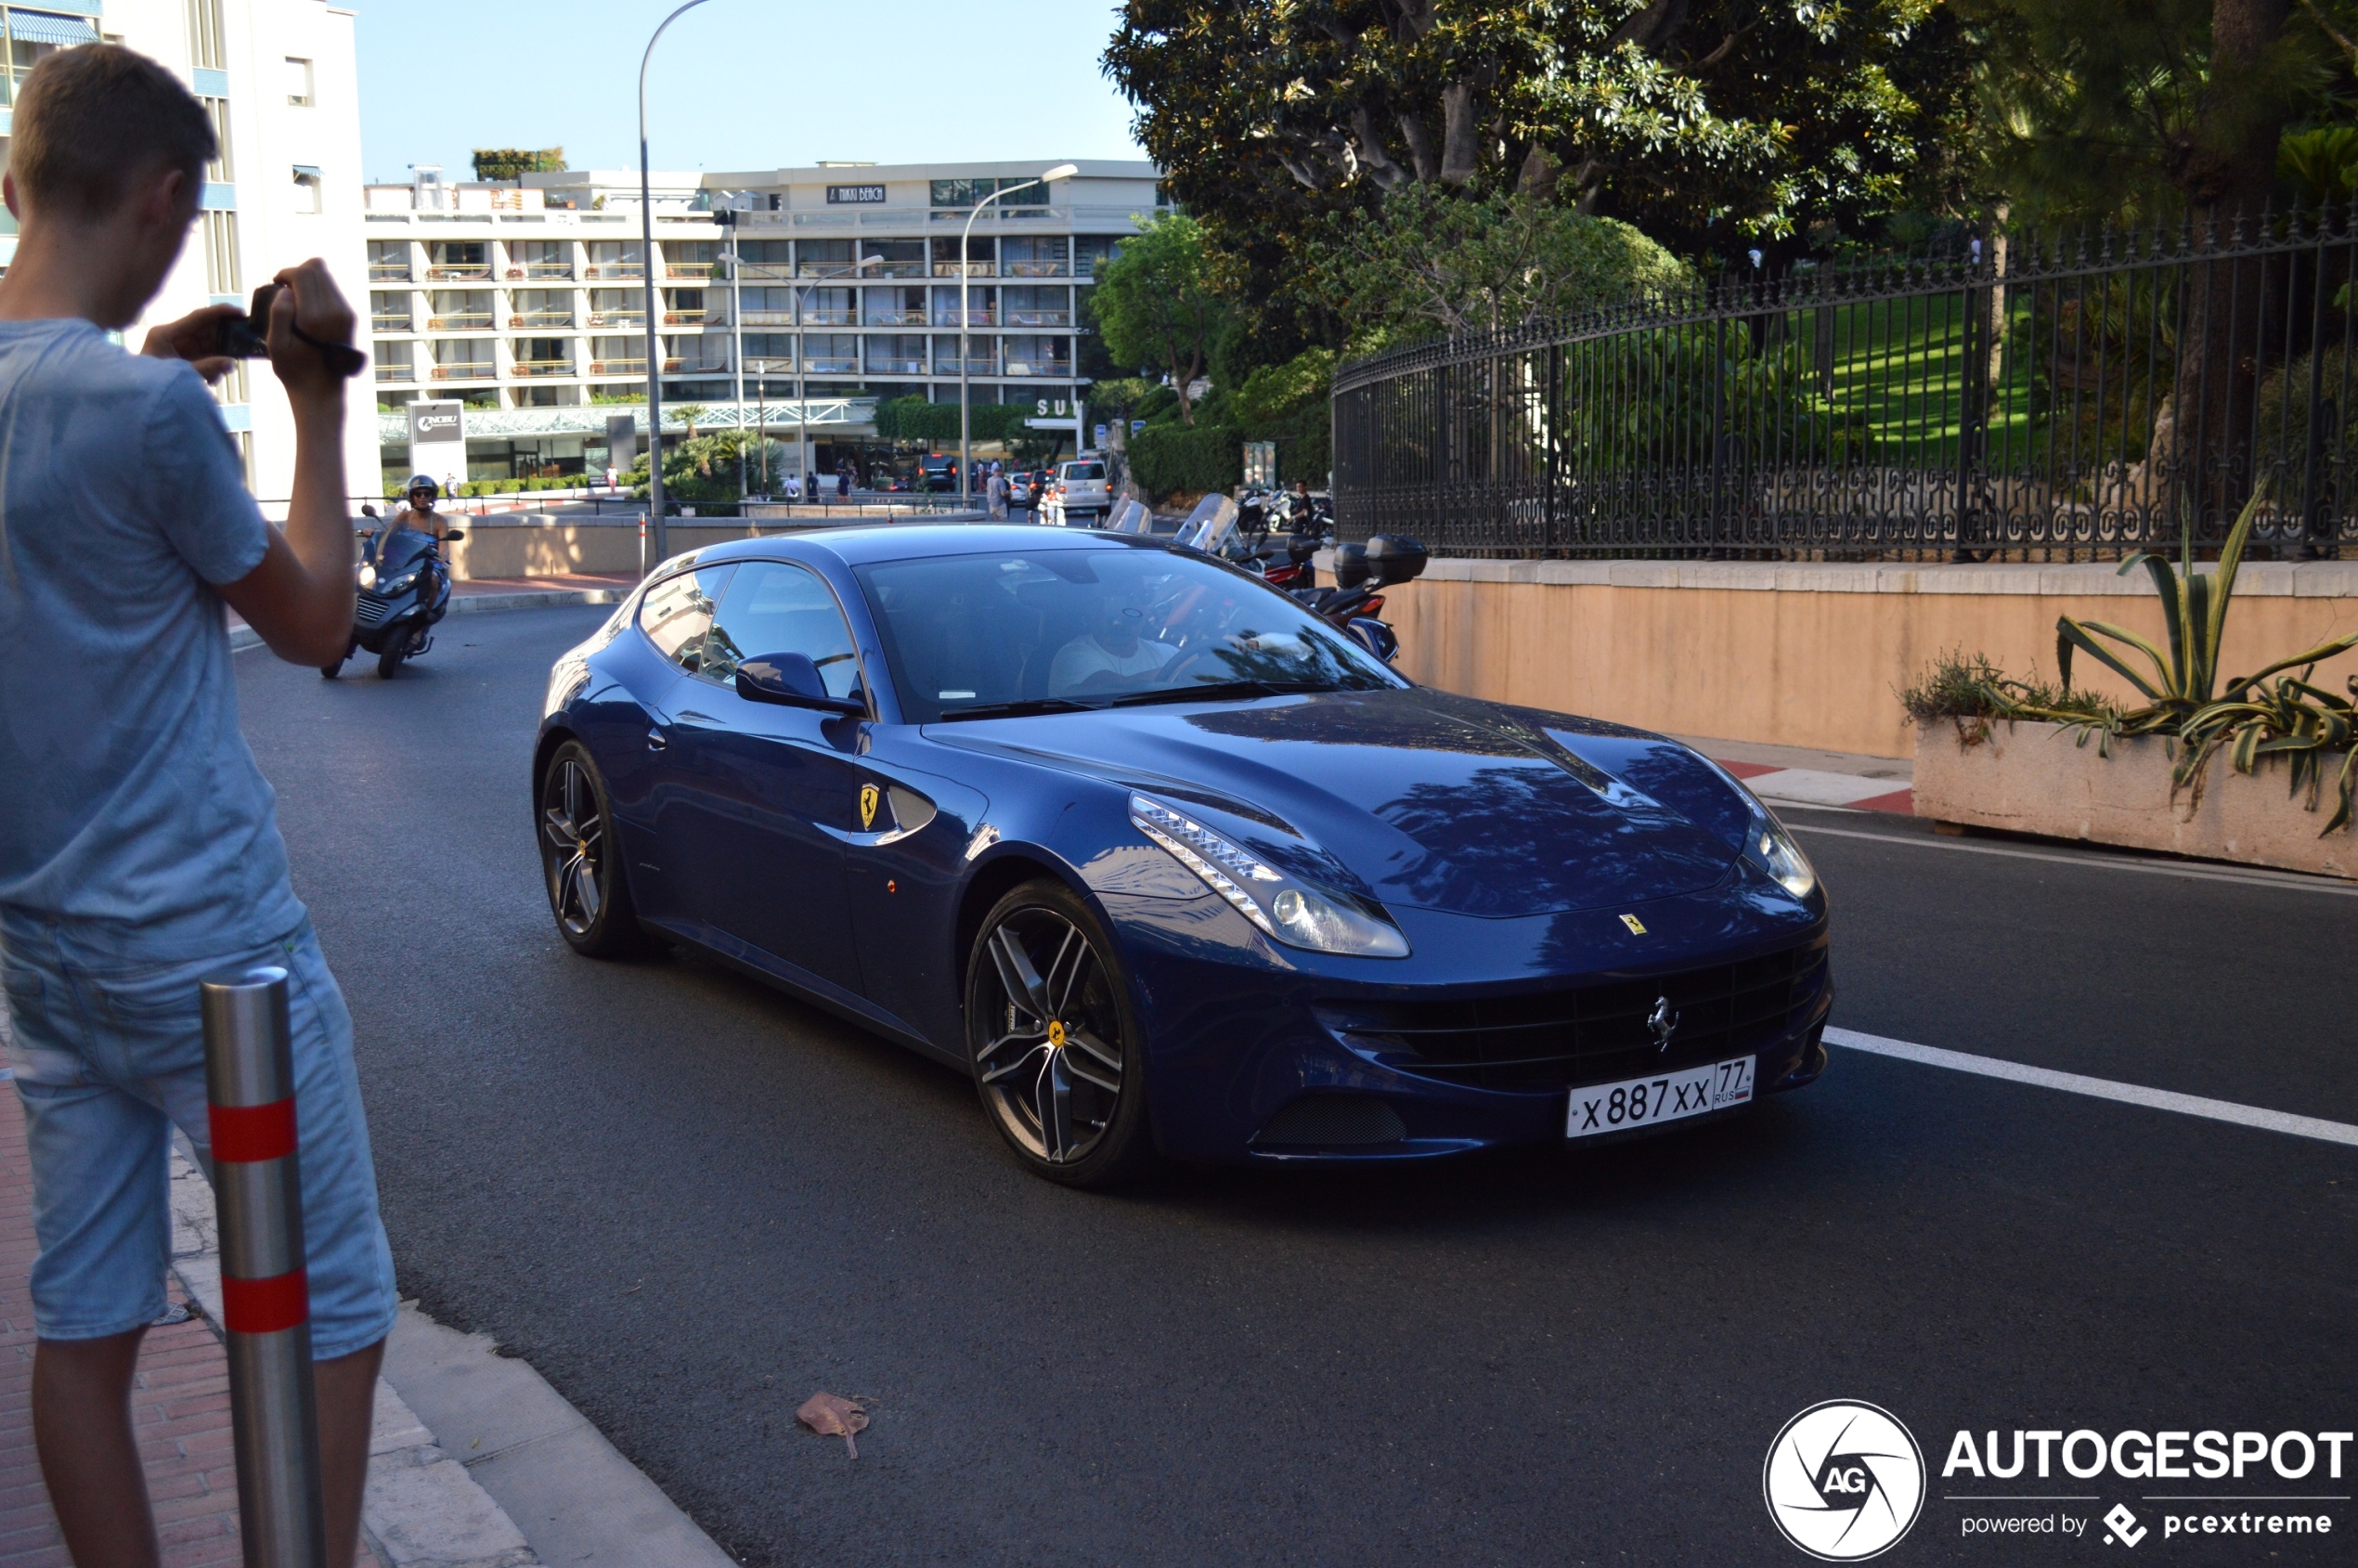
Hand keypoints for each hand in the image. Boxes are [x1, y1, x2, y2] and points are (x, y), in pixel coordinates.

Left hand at [139, 304, 240, 384]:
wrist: (137, 403)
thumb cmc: (152, 384)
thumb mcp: (181, 373)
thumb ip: (207, 367)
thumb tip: (231, 362)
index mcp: (166, 334)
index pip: (197, 317)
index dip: (220, 313)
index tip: (241, 313)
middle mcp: (173, 338)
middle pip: (205, 332)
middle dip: (223, 341)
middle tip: (241, 346)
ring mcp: (178, 350)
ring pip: (207, 347)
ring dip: (218, 358)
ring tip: (221, 372)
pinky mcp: (182, 362)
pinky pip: (204, 359)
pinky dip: (212, 369)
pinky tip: (210, 380)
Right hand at [267, 258, 356, 400]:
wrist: (322, 390)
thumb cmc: (294, 370)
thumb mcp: (276, 345)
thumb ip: (279, 314)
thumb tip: (287, 291)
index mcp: (316, 317)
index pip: (304, 273)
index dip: (286, 273)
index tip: (277, 285)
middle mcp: (336, 311)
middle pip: (318, 267)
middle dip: (298, 273)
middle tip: (285, 291)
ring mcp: (347, 313)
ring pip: (327, 276)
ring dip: (308, 281)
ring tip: (295, 300)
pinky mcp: (350, 316)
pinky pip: (333, 289)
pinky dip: (317, 291)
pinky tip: (307, 307)